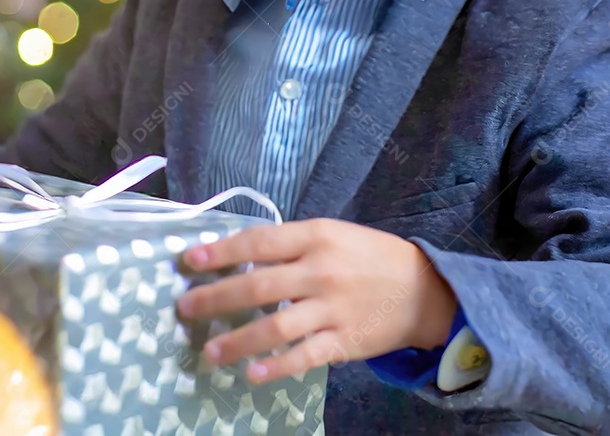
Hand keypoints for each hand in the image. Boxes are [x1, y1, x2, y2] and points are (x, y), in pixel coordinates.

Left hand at [175, 218, 456, 383]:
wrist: (424, 289)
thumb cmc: (370, 257)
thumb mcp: (332, 235)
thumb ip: (292, 245)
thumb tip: (239, 257)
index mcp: (315, 237)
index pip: (258, 243)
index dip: (221, 252)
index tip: (189, 261)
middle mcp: (320, 271)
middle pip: (257, 286)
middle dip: (215, 298)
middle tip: (185, 309)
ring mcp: (332, 308)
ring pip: (275, 327)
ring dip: (237, 340)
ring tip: (210, 351)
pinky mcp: (343, 341)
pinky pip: (303, 356)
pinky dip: (276, 366)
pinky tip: (252, 374)